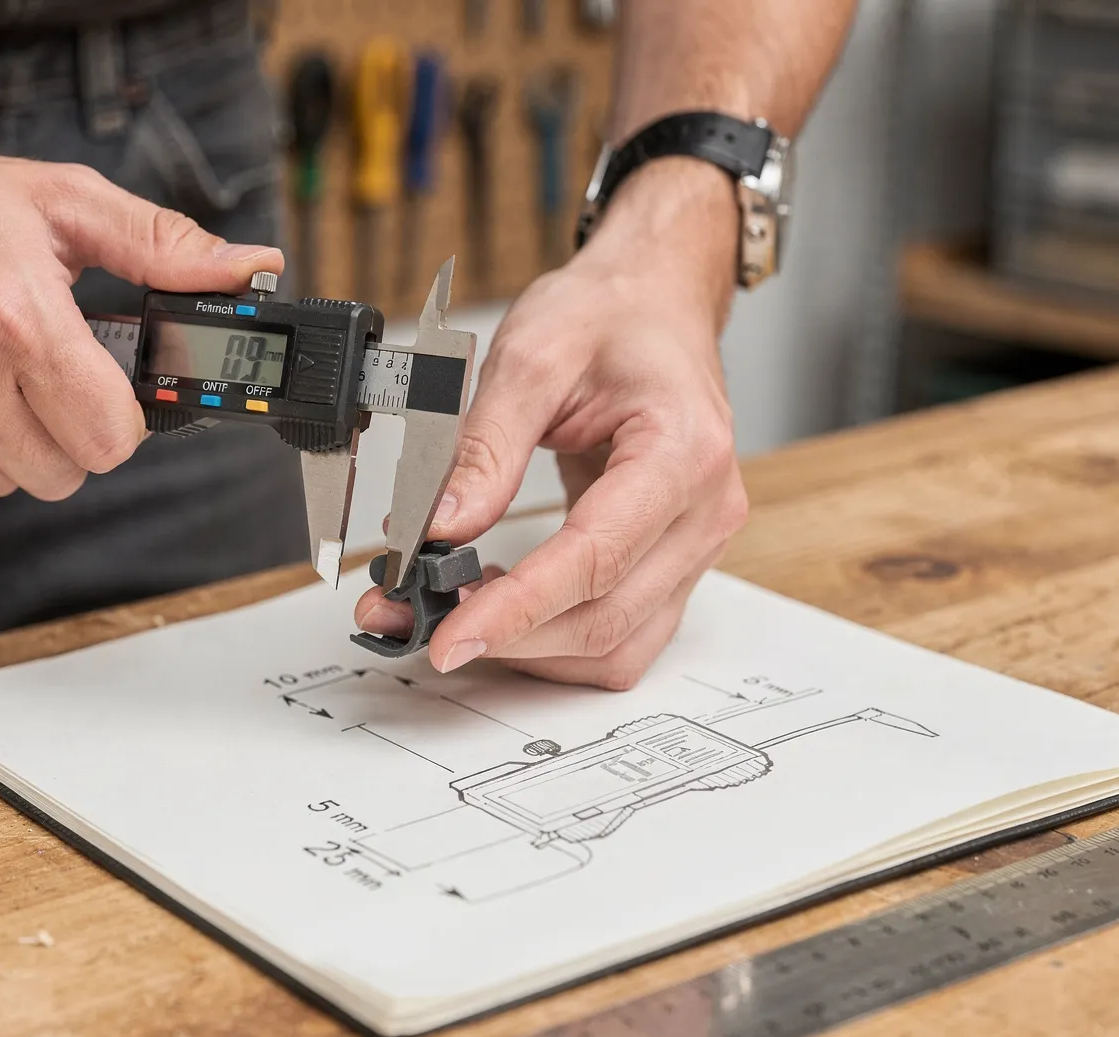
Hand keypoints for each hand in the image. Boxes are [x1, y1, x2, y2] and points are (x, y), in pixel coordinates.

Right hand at [0, 143, 281, 502]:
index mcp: (13, 315)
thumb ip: (160, 243)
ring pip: (7, 483)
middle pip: (64, 471)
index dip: (118, 415)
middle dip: (67, 428)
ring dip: (12, 442)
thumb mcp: (59, 201)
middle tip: (39, 372)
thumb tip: (247, 267)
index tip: (101, 385)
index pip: (109, 436)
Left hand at [354, 161, 748, 688]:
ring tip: (449, 615)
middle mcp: (704, 512)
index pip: (594, 559)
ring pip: (615, 646)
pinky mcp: (674, 562)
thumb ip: (484, 448)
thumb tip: (439, 528)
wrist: (656, 303)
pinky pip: (620, 632)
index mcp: (682, 452)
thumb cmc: (610, 316)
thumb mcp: (531, 356)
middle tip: (414, 621)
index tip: (449, 635)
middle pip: (604, 619)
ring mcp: (696, 545)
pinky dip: (555, 638)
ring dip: (529, 651)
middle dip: (505, 636)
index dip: (517, 609)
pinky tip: (499, 610)